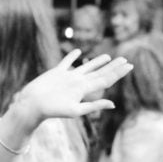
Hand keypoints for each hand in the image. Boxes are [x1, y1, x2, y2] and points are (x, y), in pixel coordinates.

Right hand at [10, 50, 132, 128]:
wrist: (32, 105)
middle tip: (126, 60)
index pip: (105, 79)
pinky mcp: (56, 73)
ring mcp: (68, 77)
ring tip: (108, 56)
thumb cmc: (52, 109)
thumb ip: (94, 106)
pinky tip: (78, 51)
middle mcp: (79, 83)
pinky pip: (66, 62)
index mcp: (84, 90)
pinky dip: (72, 56)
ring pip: (86, 67)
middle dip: (113, 67)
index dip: (118, 72)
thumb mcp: (75, 110)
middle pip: (100, 73)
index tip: (130, 66)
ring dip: (97, 61)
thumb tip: (113, 105)